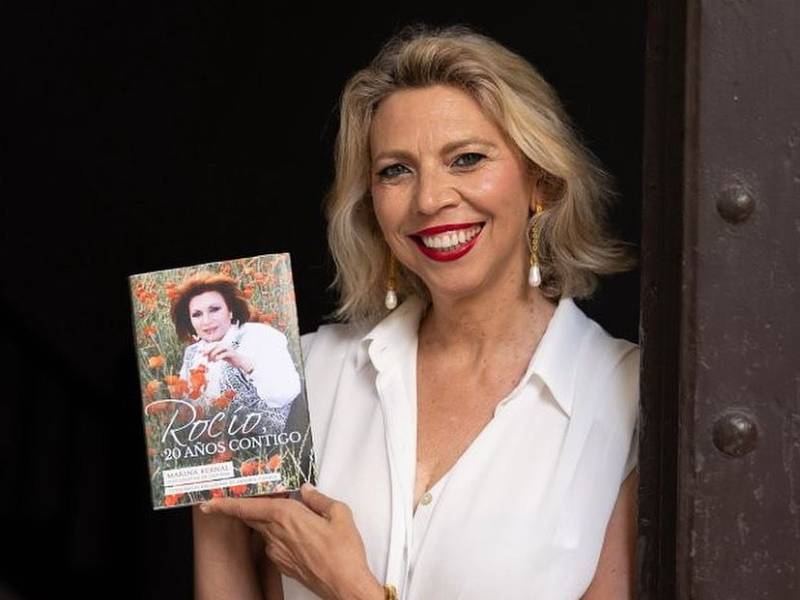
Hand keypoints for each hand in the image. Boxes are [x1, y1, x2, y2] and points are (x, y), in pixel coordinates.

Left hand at [200, 483, 383, 599]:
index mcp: (287, 515)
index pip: (249, 506)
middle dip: (239, 508)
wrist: (344, 585)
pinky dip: (276, 534)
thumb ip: (319, 499)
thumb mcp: (339, 514)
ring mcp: (278, 551)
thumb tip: (307, 491)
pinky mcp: (283, 564)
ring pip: (262, 530)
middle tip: (232, 499)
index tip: (209, 502)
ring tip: (279, 513)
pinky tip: (292, 533)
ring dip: (263, 520)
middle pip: (250, 517)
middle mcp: (277, 534)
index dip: (226, 503)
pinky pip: (273, 544)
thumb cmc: (343, 552)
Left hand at [201, 344, 253, 373]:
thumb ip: (214, 354)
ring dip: (213, 353)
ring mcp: (229, 349)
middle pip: (215, 344)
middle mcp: (226, 345)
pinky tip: (216, 361)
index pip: (213, 344)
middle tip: (203, 354)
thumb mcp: (221, 356)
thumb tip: (205, 356)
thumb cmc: (230, 358)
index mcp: (222, 345)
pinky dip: (219, 357)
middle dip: (208, 349)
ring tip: (210, 360)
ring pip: (219, 348)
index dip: (206, 347)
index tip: (200, 352)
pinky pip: (224, 353)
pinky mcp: (232, 353)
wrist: (241, 362)